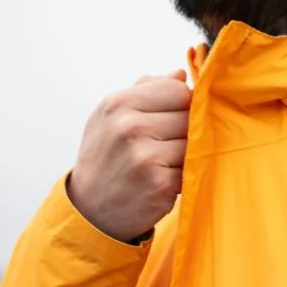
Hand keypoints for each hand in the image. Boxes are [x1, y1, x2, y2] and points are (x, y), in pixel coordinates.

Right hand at [68, 70, 190, 242]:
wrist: (92, 211)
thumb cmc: (106, 160)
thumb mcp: (111, 118)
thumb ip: (144, 92)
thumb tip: (179, 74)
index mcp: (118, 105)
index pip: (177, 88)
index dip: (181, 103)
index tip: (171, 119)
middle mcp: (130, 128)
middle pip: (188, 114)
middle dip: (184, 130)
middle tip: (166, 146)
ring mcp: (146, 157)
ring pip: (193, 141)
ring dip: (186, 153)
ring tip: (164, 163)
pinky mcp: (161, 184)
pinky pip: (191, 168)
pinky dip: (184, 174)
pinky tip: (165, 180)